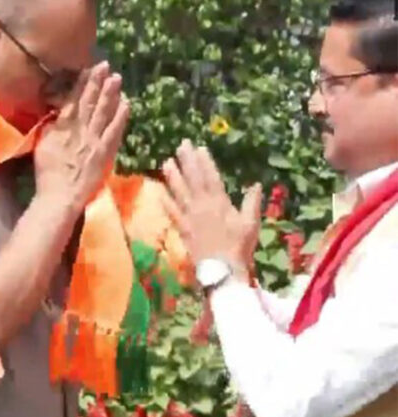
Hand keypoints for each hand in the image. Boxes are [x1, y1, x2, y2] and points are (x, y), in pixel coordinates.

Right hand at [34, 62, 130, 211]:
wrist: (60, 196)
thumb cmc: (47, 175)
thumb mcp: (42, 146)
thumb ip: (51, 129)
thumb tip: (57, 116)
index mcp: (61, 128)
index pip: (73, 100)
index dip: (82, 84)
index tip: (88, 69)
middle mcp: (79, 130)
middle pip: (90, 102)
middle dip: (98, 83)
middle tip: (105, 66)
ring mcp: (94, 141)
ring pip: (103, 112)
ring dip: (110, 94)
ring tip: (117, 78)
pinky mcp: (105, 152)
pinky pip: (115, 131)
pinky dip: (121, 117)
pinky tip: (126, 104)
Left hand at [161, 140, 261, 276]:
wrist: (222, 270)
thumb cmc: (239, 247)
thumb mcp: (251, 224)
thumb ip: (251, 203)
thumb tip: (256, 184)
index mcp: (219, 203)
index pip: (210, 177)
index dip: (204, 162)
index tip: (199, 148)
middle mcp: (202, 206)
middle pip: (193, 180)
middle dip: (187, 161)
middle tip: (181, 145)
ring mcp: (190, 217)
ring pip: (179, 192)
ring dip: (173, 176)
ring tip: (166, 161)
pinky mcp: (182, 229)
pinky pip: (172, 212)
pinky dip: (165, 201)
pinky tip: (159, 191)